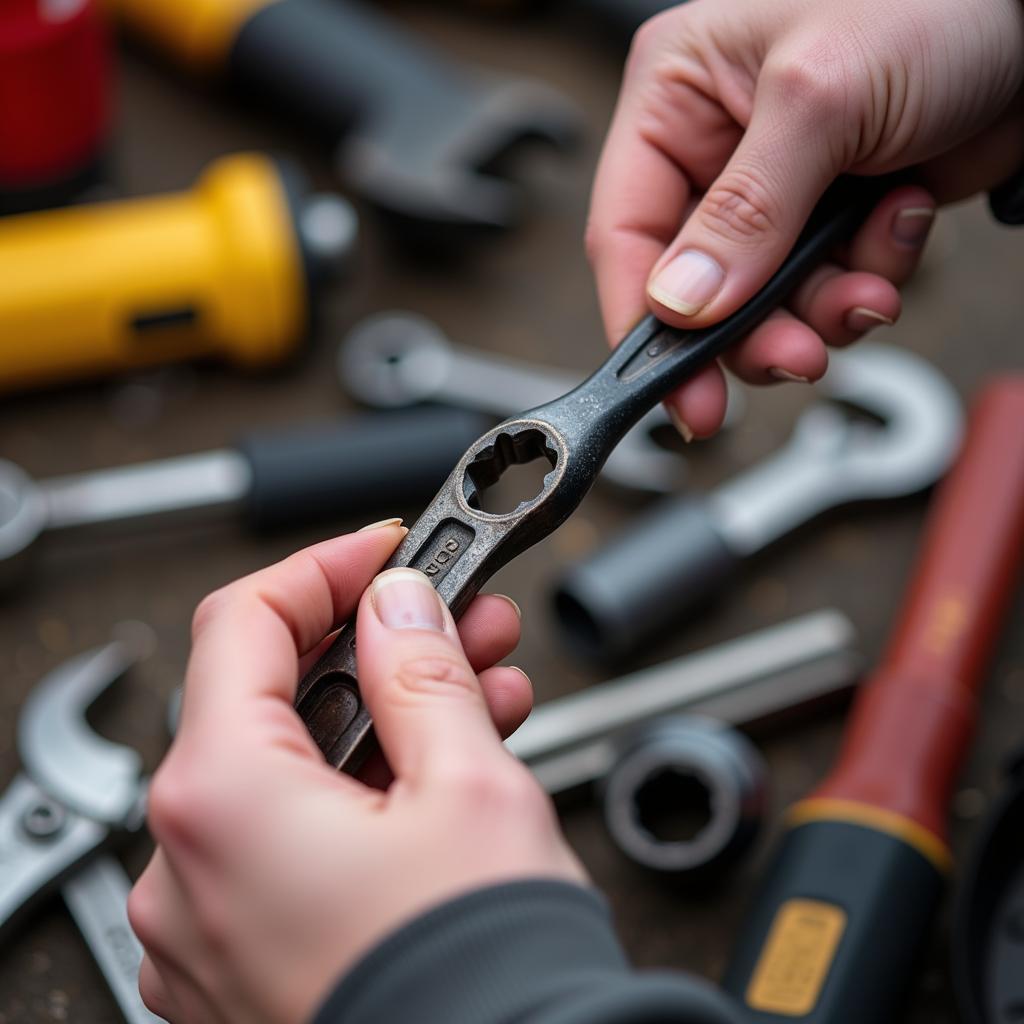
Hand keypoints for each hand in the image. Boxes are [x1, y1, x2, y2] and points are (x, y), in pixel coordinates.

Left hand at [128, 523, 583, 1023]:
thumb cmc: (477, 979)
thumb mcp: (469, 781)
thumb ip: (421, 669)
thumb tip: (398, 603)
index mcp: (221, 801)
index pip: (246, 623)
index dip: (324, 568)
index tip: (385, 550)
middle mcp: (189, 864)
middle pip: (275, 695)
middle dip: (379, 646)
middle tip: (460, 618)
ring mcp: (212, 917)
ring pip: (296, 766)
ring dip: (388, 715)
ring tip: (482, 688)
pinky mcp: (251, 952)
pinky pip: (299, 833)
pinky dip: (368, 787)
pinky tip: (443, 763)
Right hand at [587, 0, 1023, 437]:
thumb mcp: (820, 98)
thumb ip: (745, 210)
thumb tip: (681, 303)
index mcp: (677, 98)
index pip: (625, 231)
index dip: (645, 320)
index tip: (674, 386)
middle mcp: (716, 151)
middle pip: (697, 286)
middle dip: (753, 330)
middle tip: (794, 357)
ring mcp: (777, 191)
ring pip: (765, 302)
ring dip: (821, 309)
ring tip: (867, 287)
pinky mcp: (832, 218)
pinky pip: (827, 288)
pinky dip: (868, 278)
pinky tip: (900, 222)